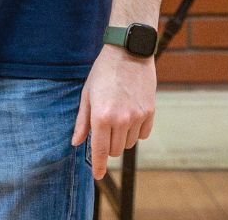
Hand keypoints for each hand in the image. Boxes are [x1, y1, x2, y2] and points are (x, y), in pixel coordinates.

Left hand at [71, 45, 155, 179]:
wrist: (128, 52)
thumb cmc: (104, 71)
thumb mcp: (87, 93)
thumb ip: (82, 121)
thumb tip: (76, 143)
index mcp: (101, 116)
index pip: (100, 151)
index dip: (99, 166)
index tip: (98, 175)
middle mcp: (120, 120)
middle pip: (115, 150)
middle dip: (108, 145)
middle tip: (105, 128)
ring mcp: (137, 117)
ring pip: (129, 143)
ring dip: (122, 137)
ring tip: (118, 115)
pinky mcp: (150, 112)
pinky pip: (143, 134)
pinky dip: (137, 131)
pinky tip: (131, 114)